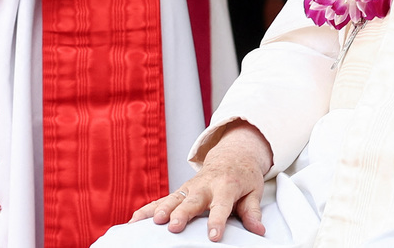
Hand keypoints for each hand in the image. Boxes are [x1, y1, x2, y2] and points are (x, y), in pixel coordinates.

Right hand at [130, 121, 271, 241]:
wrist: (231, 156)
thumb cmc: (243, 177)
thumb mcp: (253, 191)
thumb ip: (252, 212)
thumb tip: (259, 231)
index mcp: (226, 187)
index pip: (221, 206)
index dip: (217, 221)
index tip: (214, 236)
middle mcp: (205, 186)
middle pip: (192, 201)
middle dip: (182, 214)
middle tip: (174, 226)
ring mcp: (190, 188)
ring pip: (173, 199)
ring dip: (162, 210)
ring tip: (153, 222)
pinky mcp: (180, 191)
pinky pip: (161, 200)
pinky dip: (147, 209)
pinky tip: (134, 221)